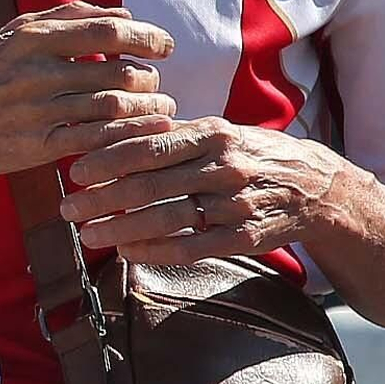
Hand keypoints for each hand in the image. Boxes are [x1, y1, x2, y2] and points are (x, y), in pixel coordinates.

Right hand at [0, 3, 176, 179]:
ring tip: (161, 108)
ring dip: (147, 108)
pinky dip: (128, 135)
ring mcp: (37, 110)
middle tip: (158, 82)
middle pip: (117, 70)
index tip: (164, 46)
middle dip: (150, 77)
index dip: (145, 36)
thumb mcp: (14, 33)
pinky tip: (144, 133)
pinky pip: (96, 139)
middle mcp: (37, 71)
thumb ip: (68, 17)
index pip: (107, 30)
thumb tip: (124, 12)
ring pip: (112, 105)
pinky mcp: (38, 146)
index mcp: (33, 36)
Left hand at [59, 117, 344, 261]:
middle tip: (69, 208)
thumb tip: (111, 132)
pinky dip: (155, 250)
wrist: (315, 187)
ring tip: (89, 234)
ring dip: (121, 227)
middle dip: (102, 198)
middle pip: (150, 184)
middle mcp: (224, 167)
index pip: (149, 145)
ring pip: (166, 218)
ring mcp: (235, 204)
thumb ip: (171, 134)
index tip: (75, 171)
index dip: (108, 159)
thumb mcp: (217, 132)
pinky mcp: (244, 237)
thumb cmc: (250, 155)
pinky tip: (127, 251)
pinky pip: (191, 246)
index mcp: (212, 133)